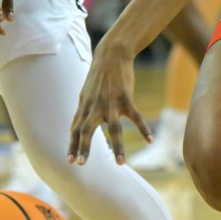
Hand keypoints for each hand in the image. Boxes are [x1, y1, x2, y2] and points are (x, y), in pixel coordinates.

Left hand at [67, 36, 151, 165]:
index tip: (70, 161)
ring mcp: (111, 103)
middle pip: (87, 129)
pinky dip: (144, 129)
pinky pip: (136, 117)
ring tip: (120, 164)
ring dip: (117, 147)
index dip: (72, 145)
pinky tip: (150, 140)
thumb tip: (72, 129)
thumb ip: (80, 113)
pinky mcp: (126, 99)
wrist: (111, 55)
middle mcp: (95, 107)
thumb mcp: (85, 94)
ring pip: (114, 128)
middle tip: (81, 164)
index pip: (76, 129)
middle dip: (84, 147)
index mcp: (85, 107)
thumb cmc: (98, 77)